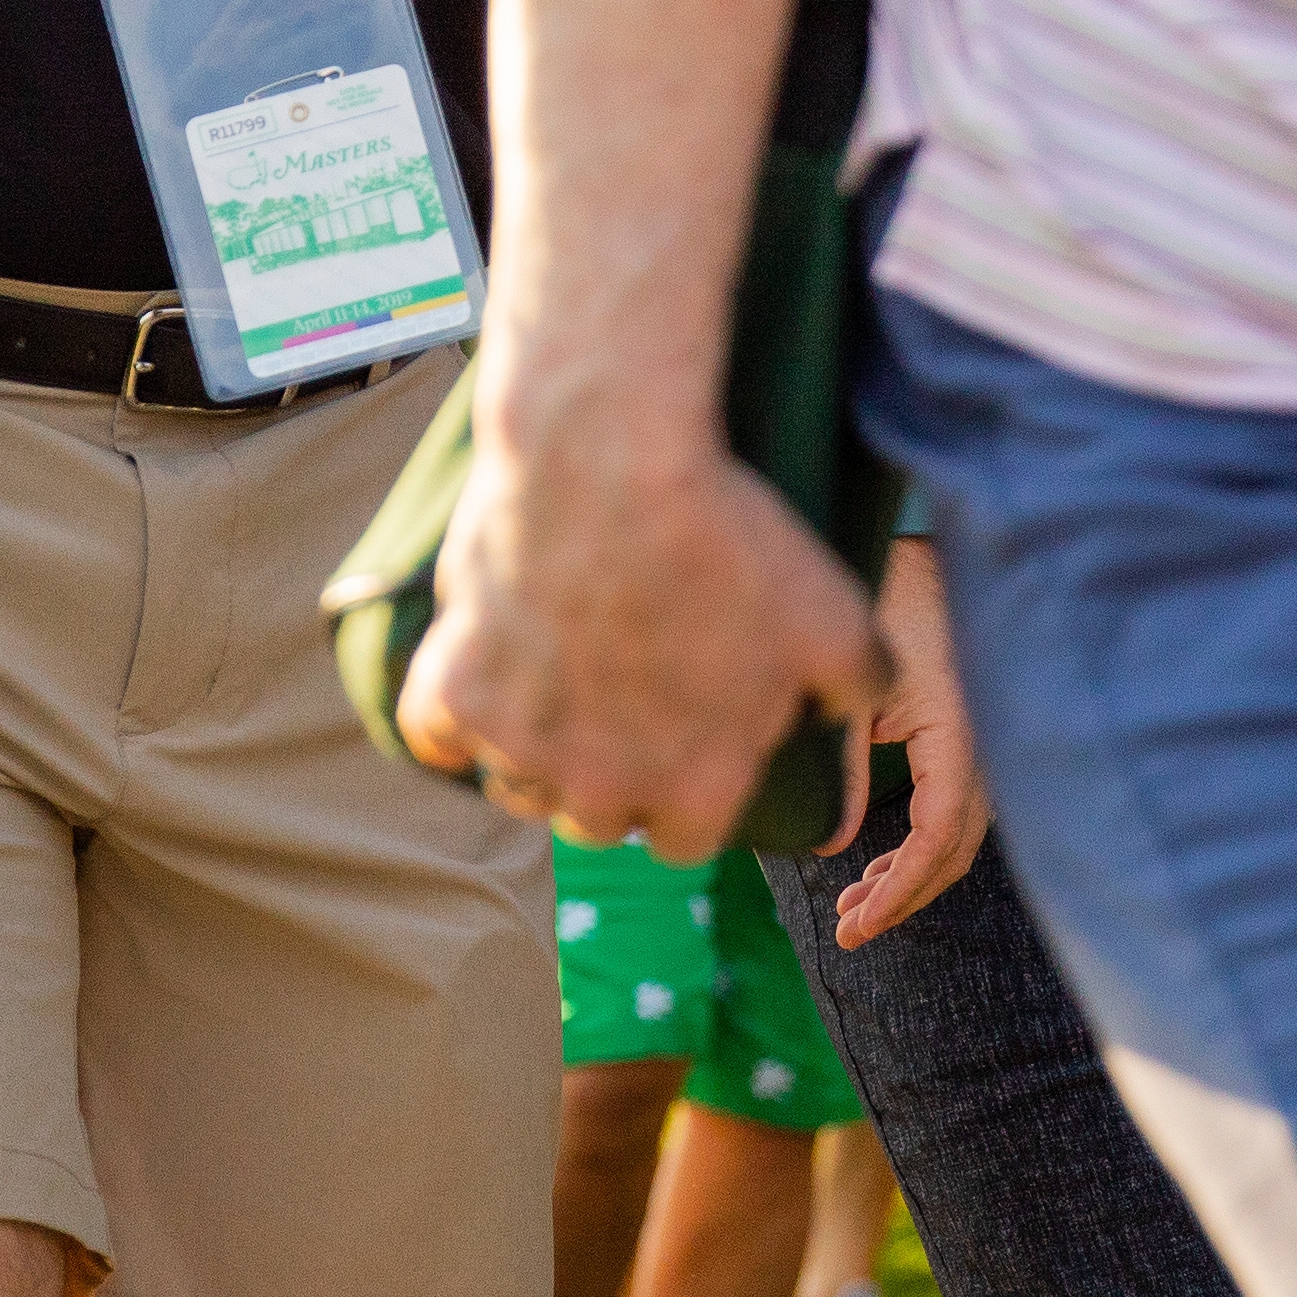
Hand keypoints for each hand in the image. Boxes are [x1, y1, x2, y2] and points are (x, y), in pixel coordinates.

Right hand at [398, 397, 883, 865]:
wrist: (609, 455)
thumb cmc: (726, 534)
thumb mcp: (834, 612)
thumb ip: (857, 682)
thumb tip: (861, 705)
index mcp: (696, 787)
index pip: (684, 840)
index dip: (687, 791)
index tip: (682, 739)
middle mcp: (602, 787)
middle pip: (596, 817)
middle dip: (608, 772)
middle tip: (616, 698)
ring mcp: (520, 746)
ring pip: (517, 786)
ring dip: (533, 749)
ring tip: (550, 681)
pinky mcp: (452, 691)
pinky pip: (434, 734)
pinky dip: (446, 712)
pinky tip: (471, 673)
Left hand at [821, 537, 992, 947]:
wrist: (922, 548)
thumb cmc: (884, 602)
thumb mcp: (853, 687)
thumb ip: (844, 765)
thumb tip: (835, 845)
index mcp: (961, 733)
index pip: (938, 840)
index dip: (900, 892)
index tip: (857, 924)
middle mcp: (986, 747)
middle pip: (954, 852)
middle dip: (903, 897)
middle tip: (848, 928)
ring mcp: (987, 744)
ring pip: (958, 835)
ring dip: (910, 875)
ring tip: (853, 903)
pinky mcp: (973, 739)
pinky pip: (957, 808)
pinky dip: (922, 844)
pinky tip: (882, 861)